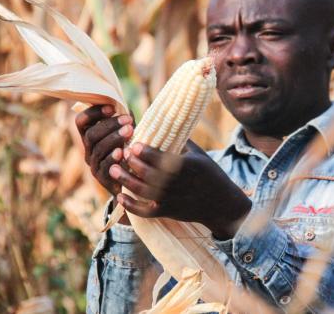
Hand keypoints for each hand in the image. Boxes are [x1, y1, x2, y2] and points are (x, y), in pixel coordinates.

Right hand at [75, 104, 133, 194]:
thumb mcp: (126, 132)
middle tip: (127, 120)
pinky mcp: (102, 178)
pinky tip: (122, 151)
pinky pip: (104, 167)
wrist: (132, 178)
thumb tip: (126, 107)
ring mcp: (94, 164)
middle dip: (109, 125)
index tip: (111, 108)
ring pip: (98, 149)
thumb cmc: (129, 149)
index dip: (93, 113)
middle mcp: (88, 149)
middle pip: (91, 135)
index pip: (81, 121)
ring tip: (130, 131)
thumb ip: (123, 121)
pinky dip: (113, 158)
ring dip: (114, 138)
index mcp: (89, 135)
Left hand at [110, 141, 251, 239]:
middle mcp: (176, 183)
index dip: (144, 151)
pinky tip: (121, 197)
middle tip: (120, 153)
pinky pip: (145, 211)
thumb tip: (165, 122)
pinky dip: (131, 206)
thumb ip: (181, 140)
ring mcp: (170, 199)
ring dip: (125, 180)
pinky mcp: (167, 211)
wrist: (221, 203)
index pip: (160, 158)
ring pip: (142, 191)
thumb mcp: (199, 154)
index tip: (133, 144)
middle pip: (148, 173)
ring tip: (113, 169)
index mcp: (186, 166)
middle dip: (131, 162)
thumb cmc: (210, 174)